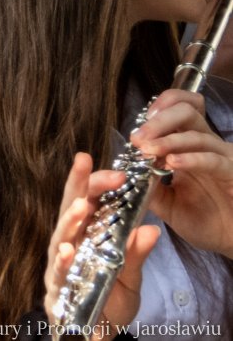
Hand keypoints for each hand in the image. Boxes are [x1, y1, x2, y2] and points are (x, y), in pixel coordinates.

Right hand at [44, 153, 157, 329]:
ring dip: (70, 220)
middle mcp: (69, 243)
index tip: (93, 158)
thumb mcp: (130, 276)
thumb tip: (152, 229)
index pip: (84, 200)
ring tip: (81, 206)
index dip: (86, 179)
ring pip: (61, 236)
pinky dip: (62, 262)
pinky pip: (58, 273)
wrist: (95, 333)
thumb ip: (137, 254)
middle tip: (89, 168)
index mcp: (86, 234)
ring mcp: (60, 265)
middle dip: (78, 188)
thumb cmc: (108, 298)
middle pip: (70, 210)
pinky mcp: (56, 289)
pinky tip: (66, 250)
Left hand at [133, 89, 232, 257]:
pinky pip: (213, 159)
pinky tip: (172, 162)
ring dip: (168, 139)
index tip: (138, 124)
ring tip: (147, 149)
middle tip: (138, 138)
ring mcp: (222, 157)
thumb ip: (149, 186)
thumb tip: (126, 172)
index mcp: (188, 146)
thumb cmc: (204, 221)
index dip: (159, 108)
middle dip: (158, 120)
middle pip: (186, 111)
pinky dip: (190, 158)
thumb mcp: (167, 204)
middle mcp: (206, 145)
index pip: (178, 109)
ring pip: (196, 134)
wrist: (231, 242)